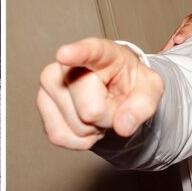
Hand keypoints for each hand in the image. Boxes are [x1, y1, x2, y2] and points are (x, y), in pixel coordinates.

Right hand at [37, 38, 163, 149]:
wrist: (112, 90)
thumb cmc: (129, 83)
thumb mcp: (150, 89)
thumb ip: (144, 105)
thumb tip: (123, 125)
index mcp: (102, 53)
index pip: (90, 52)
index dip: (77, 53)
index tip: (64, 54)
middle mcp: (69, 64)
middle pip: (90, 109)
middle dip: (107, 117)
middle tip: (110, 103)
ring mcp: (51, 82)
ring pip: (75, 126)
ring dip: (92, 128)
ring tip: (98, 109)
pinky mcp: (41, 103)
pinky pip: (60, 136)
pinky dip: (78, 139)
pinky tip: (85, 121)